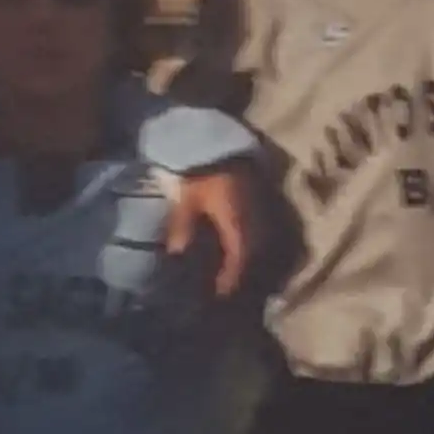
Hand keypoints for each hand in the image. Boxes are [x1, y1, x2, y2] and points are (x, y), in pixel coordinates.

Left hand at [165, 165, 256, 296]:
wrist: (216, 140)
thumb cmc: (201, 169)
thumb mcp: (187, 197)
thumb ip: (183, 224)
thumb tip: (177, 253)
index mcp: (235, 218)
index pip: (239, 254)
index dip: (232, 276)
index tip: (222, 293)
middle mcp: (251, 215)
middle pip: (252, 250)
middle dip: (241, 269)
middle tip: (227, 285)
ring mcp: (256, 205)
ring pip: (255, 239)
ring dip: (245, 255)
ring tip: (230, 268)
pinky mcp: (254, 198)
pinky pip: (254, 227)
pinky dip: (245, 240)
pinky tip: (233, 244)